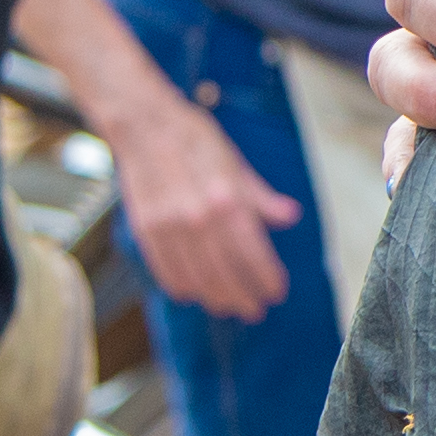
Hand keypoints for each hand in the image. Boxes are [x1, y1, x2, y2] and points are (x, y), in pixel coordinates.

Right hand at [112, 92, 299, 321]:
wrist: (144, 126)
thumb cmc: (195, 141)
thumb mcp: (236, 164)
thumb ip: (262, 198)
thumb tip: (291, 217)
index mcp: (227, 201)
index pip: (254, 254)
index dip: (266, 278)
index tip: (276, 292)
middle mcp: (199, 219)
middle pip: (226, 274)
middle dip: (244, 297)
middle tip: (255, 309)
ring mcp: (169, 227)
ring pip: (197, 278)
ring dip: (215, 298)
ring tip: (228, 307)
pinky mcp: (146, 230)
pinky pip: (166, 270)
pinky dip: (182, 287)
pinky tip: (193, 294)